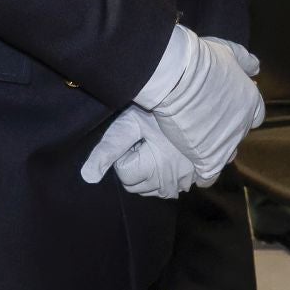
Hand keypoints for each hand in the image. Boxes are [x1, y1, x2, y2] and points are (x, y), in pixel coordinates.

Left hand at [80, 107, 198, 197]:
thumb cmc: (163, 110)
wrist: (201, 100)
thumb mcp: (131, 123)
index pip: (124, 174)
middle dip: (135, 165)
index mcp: (154, 170)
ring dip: (149, 173)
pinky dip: (166, 177)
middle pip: (137, 185)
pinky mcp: (196, 179)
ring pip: (153, 189)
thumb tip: (88, 177)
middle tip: (146, 139)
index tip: (136, 136)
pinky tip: (169, 157)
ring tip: (158, 145)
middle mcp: (171, 182)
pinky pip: (172, 188)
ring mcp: (185, 182)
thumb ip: (108, 149)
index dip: (125, 153)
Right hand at [143, 30, 263, 185]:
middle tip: (204, 124)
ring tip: (197, 146)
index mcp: (251, 102)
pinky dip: (203, 174)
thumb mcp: (230, 52)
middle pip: (238, 135)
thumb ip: (246, 60)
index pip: (254, 116)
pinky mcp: (208, 157)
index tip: (225, 111)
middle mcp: (243, 125)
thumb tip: (257, 68)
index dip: (240, 114)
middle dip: (225, 131)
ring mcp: (227, 143)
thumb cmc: (204, 61)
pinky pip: (209, 175)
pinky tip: (194, 168)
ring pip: (226, 156)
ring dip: (214, 152)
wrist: (181, 77)